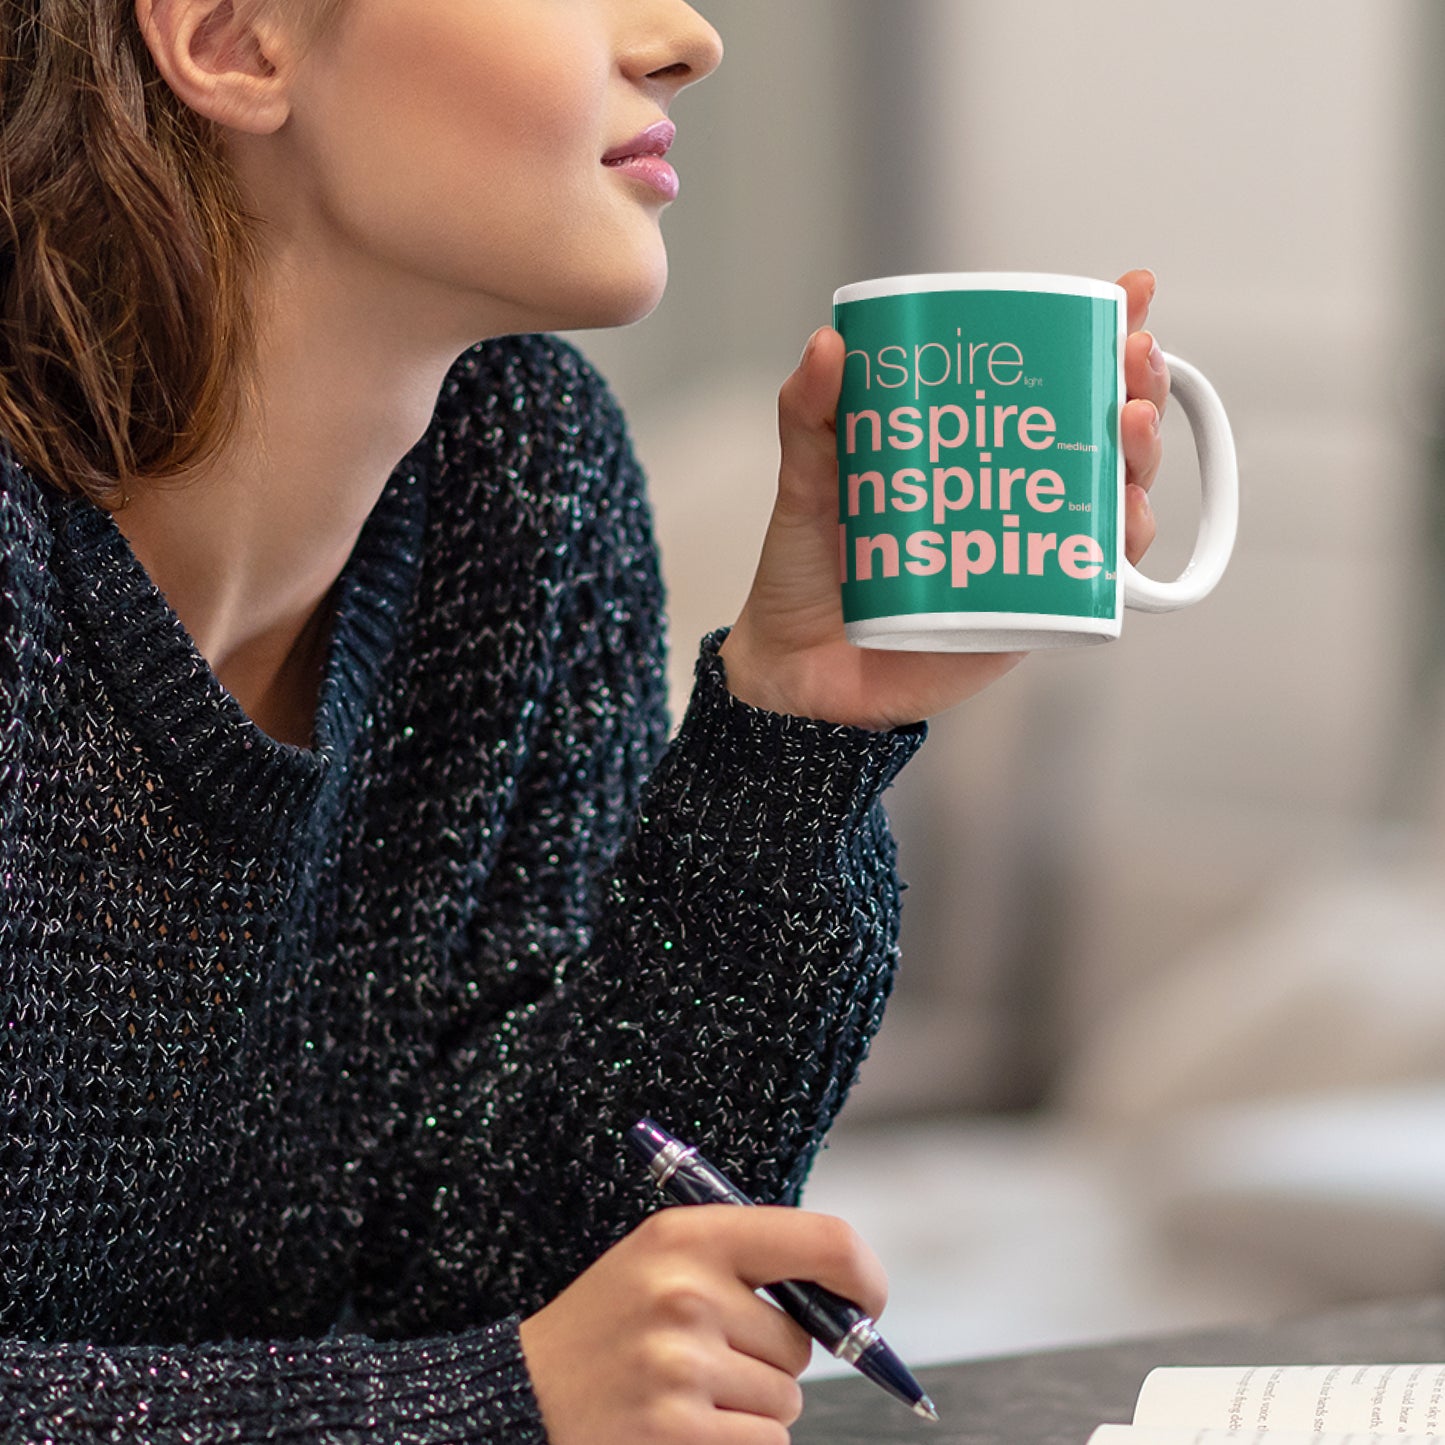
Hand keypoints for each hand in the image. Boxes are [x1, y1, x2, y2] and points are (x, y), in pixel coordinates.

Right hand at [518, 1205, 887, 1444]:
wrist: (522, 1395)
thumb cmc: (608, 1324)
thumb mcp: (661, 1258)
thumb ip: (746, 1262)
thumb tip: (847, 1298)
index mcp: (690, 1234)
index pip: (824, 1240)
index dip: (863, 1276)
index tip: (866, 1301)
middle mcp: (688, 1292)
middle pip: (801, 1341)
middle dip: (770, 1356)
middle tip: (704, 1353)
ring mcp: (682, 1364)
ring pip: (785, 1398)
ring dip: (751, 1405)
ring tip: (683, 1388)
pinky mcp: (678, 1430)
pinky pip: (765, 1441)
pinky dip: (737, 1441)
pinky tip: (682, 1422)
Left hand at [719, 269, 1168, 729]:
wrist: (795, 672)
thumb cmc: (805, 575)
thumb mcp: (806, 483)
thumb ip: (811, 416)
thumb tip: (828, 343)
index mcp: (969, 451)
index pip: (1048, 382)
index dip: (1099, 336)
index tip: (1132, 292)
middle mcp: (1012, 495)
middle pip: (1101, 434)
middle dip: (1138, 388)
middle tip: (1135, 357)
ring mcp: (1028, 552)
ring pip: (1114, 498)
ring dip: (1140, 457)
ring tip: (1132, 423)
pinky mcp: (1029, 613)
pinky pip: (1094, 578)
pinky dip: (1119, 544)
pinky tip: (1125, 511)